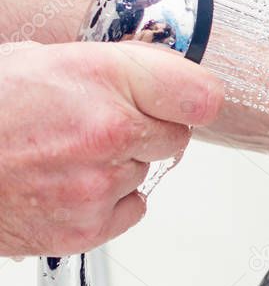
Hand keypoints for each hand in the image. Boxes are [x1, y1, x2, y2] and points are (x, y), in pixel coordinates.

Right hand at [0, 41, 222, 255]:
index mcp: (105, 79)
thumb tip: (162, 70)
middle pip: (177, 135)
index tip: (184, 98)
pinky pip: (131, 208)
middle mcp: (109, 131)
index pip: (202, 95)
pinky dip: (108, 199)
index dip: (192, 96)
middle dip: (150, 127)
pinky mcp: (85, 227)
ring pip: (147, 170)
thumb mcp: (49, 58)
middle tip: (106, 122)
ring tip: (68, 151)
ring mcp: (98, 183)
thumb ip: (115, 68)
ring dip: (120, 162)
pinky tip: (69, 181)